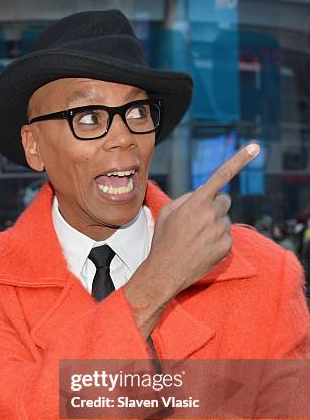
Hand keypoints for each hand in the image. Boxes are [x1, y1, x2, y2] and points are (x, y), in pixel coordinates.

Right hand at [124, 142, 260, 337]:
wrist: (165, 271)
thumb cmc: (163, 240)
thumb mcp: (167, 212)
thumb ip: (187, 198)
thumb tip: (204, 190)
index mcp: (197, 202)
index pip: (221, 176)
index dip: (239, 160)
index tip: (255, 148)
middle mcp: (212, 214)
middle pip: (224, 200)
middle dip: (215, 206)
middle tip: (199, 220)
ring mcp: (221, 231)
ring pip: (224, 219)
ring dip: (214, 225)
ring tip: (196, 239)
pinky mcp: (227, 246)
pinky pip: (226, 236)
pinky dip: (217, 240)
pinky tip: (202, 248)